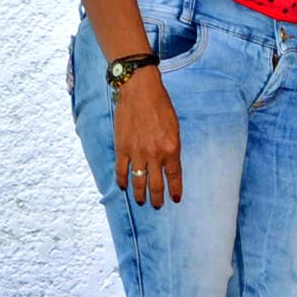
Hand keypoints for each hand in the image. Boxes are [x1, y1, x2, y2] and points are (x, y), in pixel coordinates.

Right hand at [112, 69, 182, 207]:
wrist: (139, 91)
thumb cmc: (160, 105)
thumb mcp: (174, 127)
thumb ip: (171, 147)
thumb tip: (168, 163)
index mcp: (171, 148)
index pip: (174, 177)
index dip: (175, 190)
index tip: (175, 199)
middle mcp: (154, 154)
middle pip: (156, 184)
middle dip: (157, 198)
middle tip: (157, 205)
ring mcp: (137, 153)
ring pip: (138, 181)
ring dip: (140, 194)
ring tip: (141, 201)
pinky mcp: (121, 148)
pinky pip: (121, 171)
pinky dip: (122, 181)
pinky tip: (124, 187)